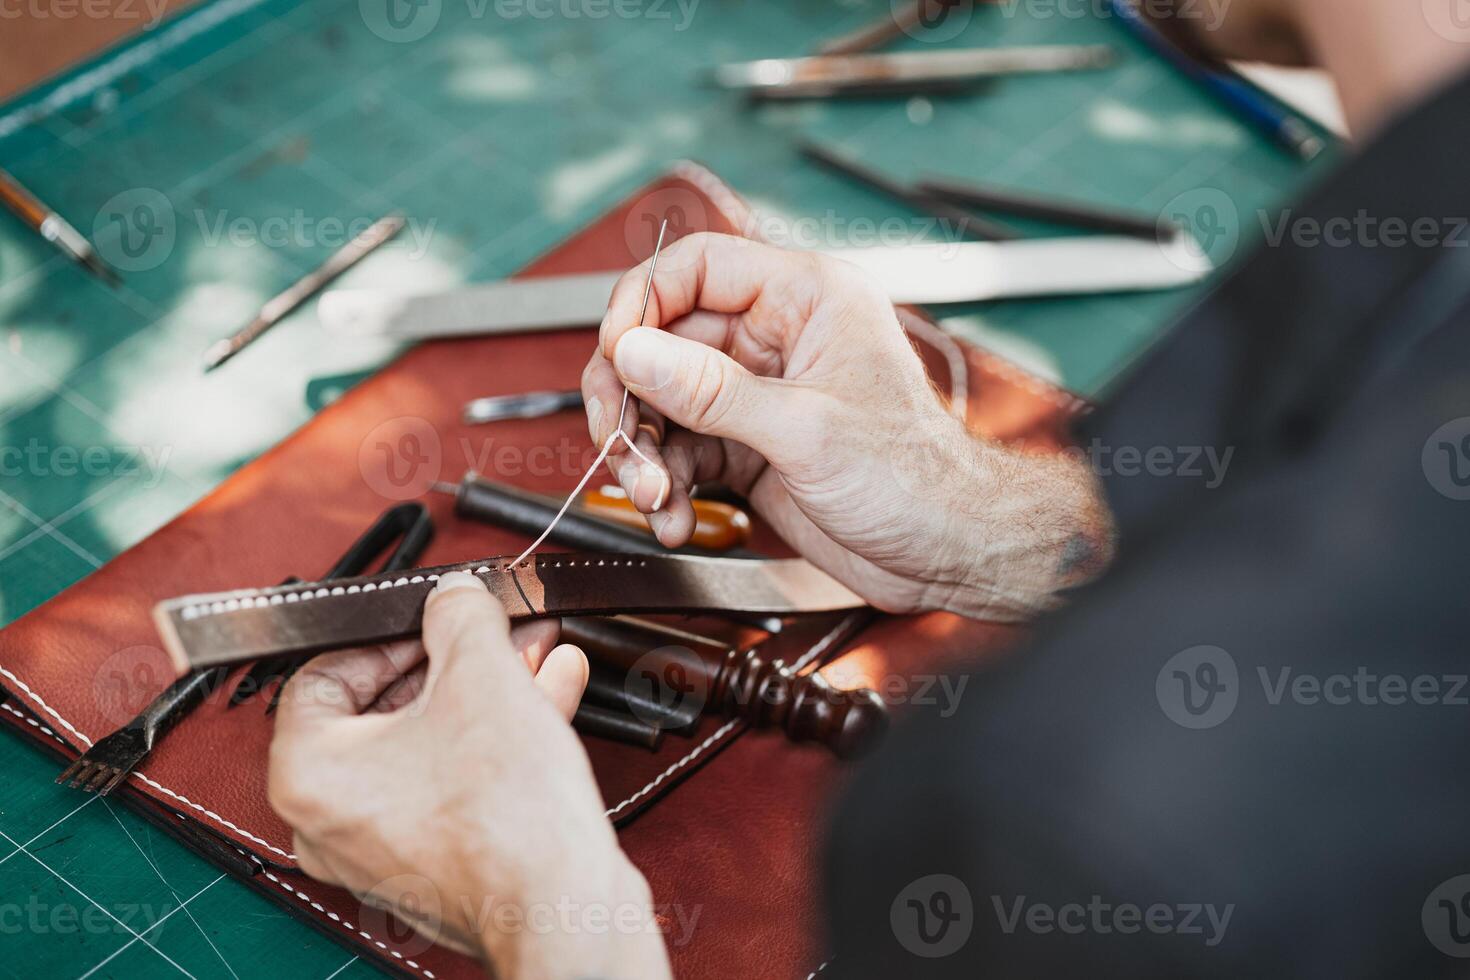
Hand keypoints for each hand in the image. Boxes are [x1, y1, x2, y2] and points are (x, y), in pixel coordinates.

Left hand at [268, 572, 671, 978]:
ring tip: (534, 653)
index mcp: (308, 772)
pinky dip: (495, 738)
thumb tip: (452, 595)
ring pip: (430, 742)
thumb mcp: (482, 675)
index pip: (325, 672)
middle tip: (492, 628)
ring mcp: (383, 847)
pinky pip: (456, 779)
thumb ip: (459, 616)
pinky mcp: (435, 862)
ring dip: (486, 691)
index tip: (435, 616)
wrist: (562, 906)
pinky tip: (549, 693)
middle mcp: (331, 818)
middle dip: (454, 658)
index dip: (390, 632)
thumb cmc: (504, 818)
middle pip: (385, 706)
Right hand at [582, 233, 1111, 619]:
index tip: (615, 354)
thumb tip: (635, 352)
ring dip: (643, 451)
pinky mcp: (748, 446)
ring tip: (654, 495)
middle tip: (620, 440)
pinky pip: (680, 450)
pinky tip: (673, 515)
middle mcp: (777, 337)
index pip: (697, 266)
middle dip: (632, 396)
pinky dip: (665, 485)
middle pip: (664, 339)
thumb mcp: (805, 430)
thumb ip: (711, 392)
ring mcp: (758, 393)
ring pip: (662, 400)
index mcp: (806, 298)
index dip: (642, 304)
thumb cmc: (915, 479)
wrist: (947, 554)